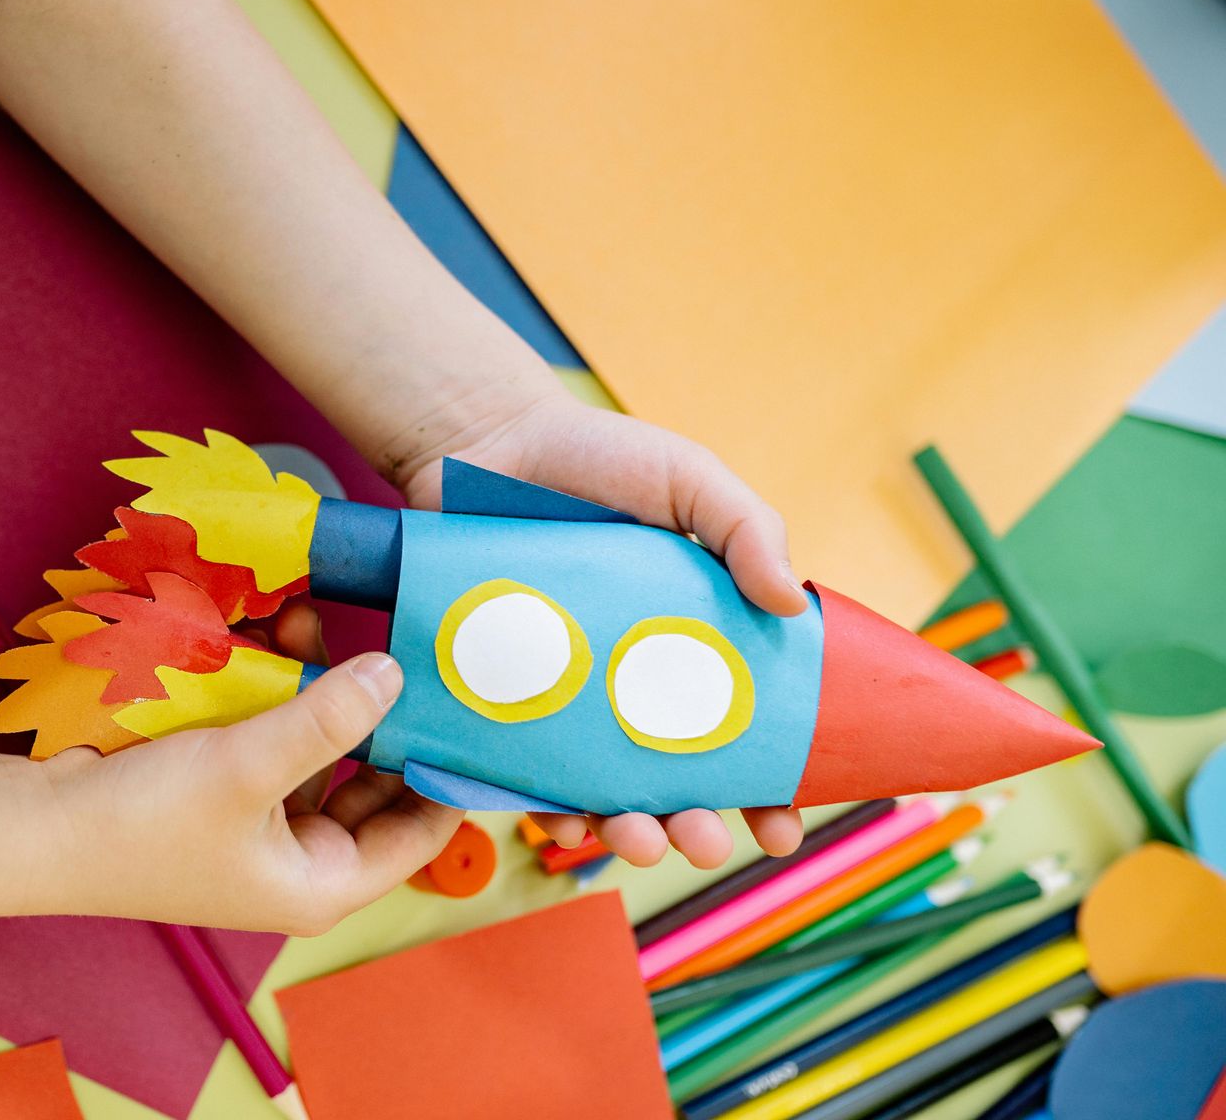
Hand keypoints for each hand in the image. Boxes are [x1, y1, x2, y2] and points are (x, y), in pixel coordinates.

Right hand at [34, 638, 462, 933]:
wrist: (37, 829)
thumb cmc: (143, 824)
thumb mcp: (248, 766)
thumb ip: (328, 720)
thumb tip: (395, 675)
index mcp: (325, 883)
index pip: (423, 831)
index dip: (450, 772)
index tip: (472, 703)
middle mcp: (303, 859)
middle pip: (378, 783)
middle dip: (381, 715)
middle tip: (399, 646)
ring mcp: (264, 824)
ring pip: (326, 750)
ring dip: (325, 692)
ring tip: (314, 625)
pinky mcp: (228, 790)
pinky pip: (279, 736)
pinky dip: (282, 694)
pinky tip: (276, 639)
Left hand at [386, 380, 809, 870]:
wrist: (485, 437)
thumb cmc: (596, 459)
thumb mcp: (688, 480)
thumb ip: (746, 530)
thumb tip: (793, 606)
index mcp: (697, 643)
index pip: (748, 732)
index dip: (771, 788)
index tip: (782, 828)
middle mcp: (635, 682)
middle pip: (677, 778)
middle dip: (697, 825)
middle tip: (703, 841)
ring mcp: (570, 693)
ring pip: (604, 788)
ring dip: (627, 829)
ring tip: (637, 838)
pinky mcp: (505, 692)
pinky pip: (524, 768)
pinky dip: (544, 802)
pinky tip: (560, 816)